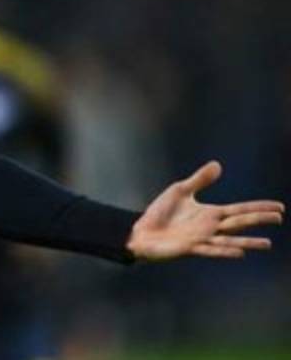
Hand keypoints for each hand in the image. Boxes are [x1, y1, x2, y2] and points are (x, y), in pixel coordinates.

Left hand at [127, 161, 283, 261]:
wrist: (141, 231)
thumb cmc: (160, 213)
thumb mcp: (180, 191)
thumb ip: (199, 180)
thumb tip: (218, 165)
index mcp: (210, 213)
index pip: (240, 209)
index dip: (259, 207)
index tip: (279, 207)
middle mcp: (210, 227)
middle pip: (240, 222)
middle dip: (258, 219)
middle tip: (279, 217)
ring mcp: (202, 238)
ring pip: (230, 240)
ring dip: (248, 241)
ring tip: (267, 243)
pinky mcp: (190, 248)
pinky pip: (211, 249)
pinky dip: (225, 250)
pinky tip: (239, 252)